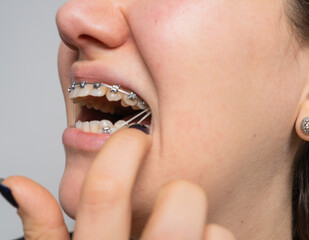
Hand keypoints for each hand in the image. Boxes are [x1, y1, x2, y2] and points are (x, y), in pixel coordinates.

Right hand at [2, 128, 234, 239]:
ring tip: (184, 230)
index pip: (105, 191)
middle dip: (178, 188)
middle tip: (173, 191)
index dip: (123, 150)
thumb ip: (42, 231)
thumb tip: (18, 183)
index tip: (136, 138)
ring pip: (212, 228)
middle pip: (179, 201)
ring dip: (199, 222)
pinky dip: (215, 238)